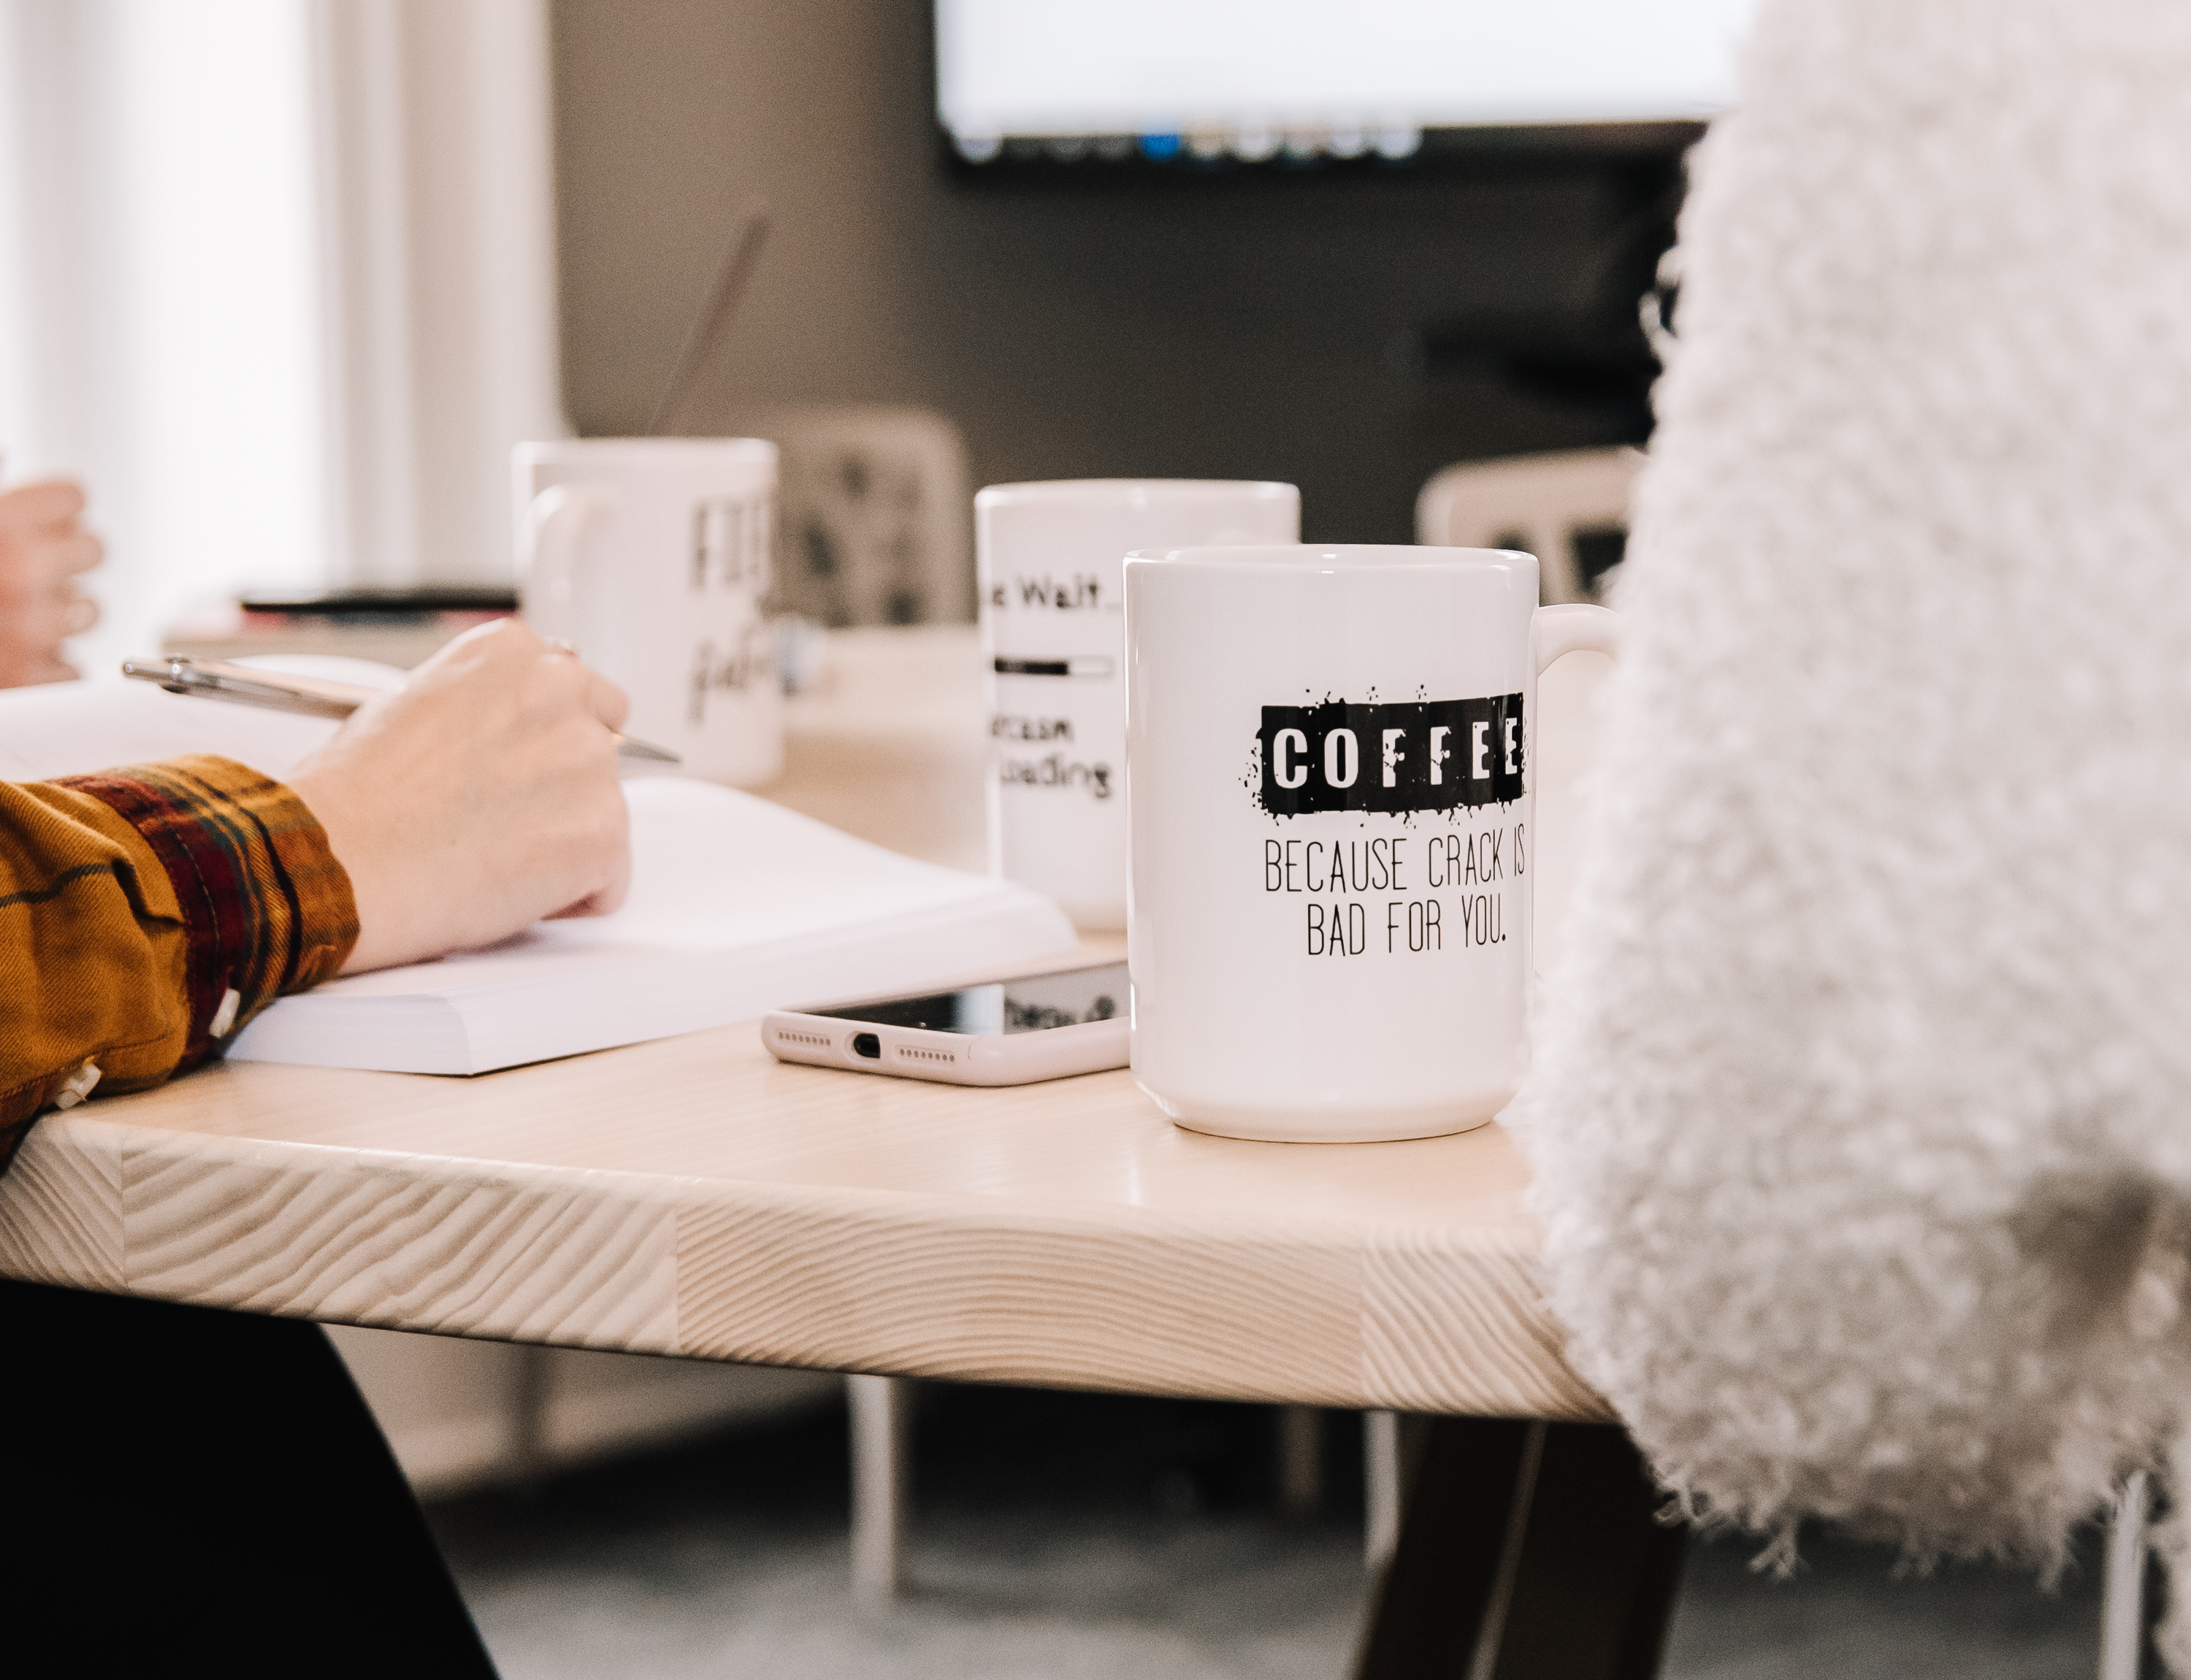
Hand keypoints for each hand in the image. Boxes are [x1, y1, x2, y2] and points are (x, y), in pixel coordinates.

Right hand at [0, 478, 101, 686]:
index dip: (57, 511)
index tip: (48, 522)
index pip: (73, 498)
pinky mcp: (31, 677)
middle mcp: (20, 572)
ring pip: (88, 611)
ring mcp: (29, 628)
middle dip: (66, 559)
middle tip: (31, 570)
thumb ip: (5, 513)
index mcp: (1, 525)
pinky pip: (70, 665)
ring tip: (12, 615)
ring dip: (59, 614)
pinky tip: (10, 654)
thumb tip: (39, 488)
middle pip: (93, 550)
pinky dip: (45, 664)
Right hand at [285, 619, 632, 973]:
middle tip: (505, 825)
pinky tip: (509, 894)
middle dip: (567, 788)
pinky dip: (571, 899)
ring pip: (605, 815)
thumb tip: (506, 739)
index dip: (546, 744)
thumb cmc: (351, 800)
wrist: (334, 861)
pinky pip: (610, 881)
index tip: (515, 775)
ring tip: (486, 860)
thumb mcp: (409, 707)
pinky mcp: (603, 831)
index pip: (577, 691)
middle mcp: (560, 689)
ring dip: (562, 844)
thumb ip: (481, 710)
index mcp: (511, 652)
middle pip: (605, 746)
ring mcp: (589, 760)